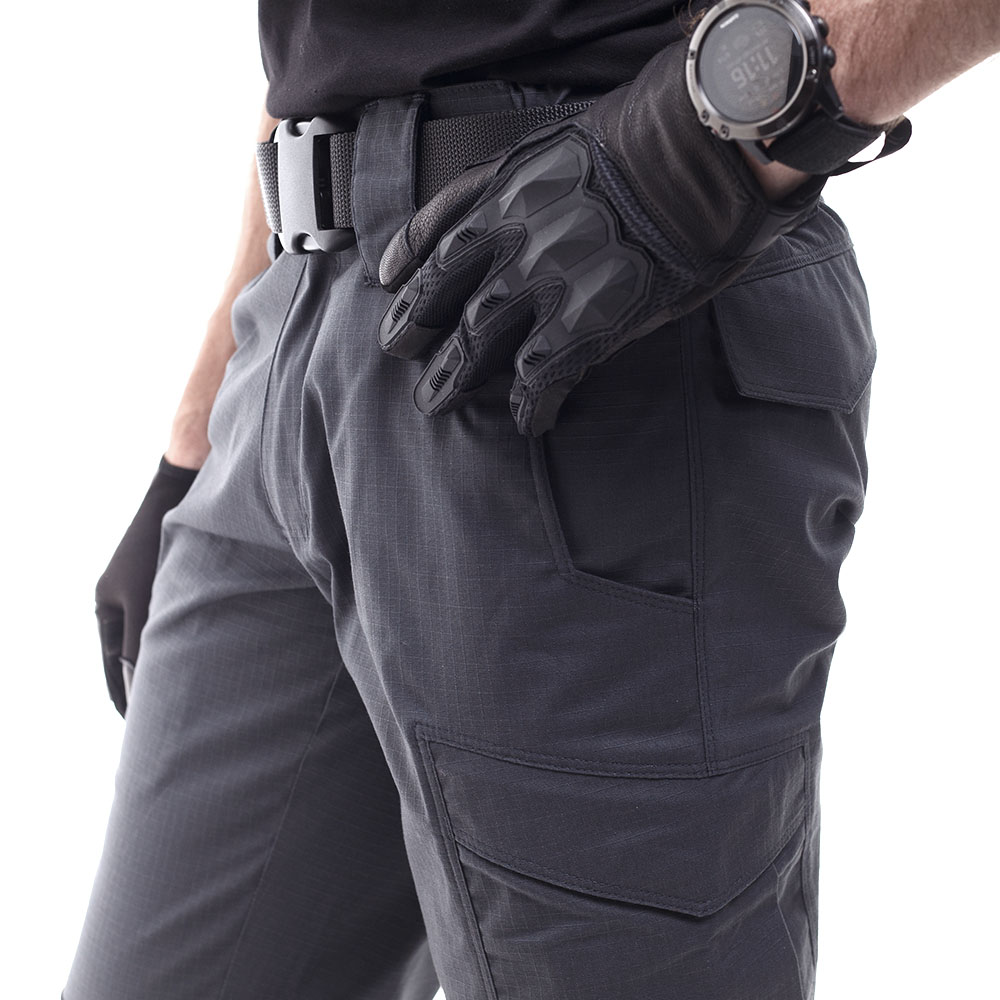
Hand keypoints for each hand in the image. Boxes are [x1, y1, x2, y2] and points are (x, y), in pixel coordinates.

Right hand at [94, 456, 198, 716]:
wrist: (180, 497)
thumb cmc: (157, 546)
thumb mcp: (144, 599)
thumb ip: (138, 641)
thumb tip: (137, 682)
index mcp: (108, 607)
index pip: (113, 663)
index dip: (124, 694)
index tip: (137, 725)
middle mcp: (126, 601)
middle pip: (133, 654)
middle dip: (146, 683)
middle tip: (164, 718)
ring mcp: (150, 592)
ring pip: (159, 639)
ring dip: (170, 663)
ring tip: (189, 695)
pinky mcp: (177, 583)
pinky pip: (179, 622)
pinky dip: (187, 641)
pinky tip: (207, 657)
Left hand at [377, 39, 827, 435]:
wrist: (701, 153)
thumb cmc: (650, 137)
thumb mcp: (563, 141)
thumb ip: (524, 179)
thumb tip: (515, 201)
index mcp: (501, 193)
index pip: (433, 234)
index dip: (405, 263)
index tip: (387, 283)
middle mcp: (509, 242)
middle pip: (440, 297)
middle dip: (412, 330)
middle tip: (399, 354)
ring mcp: (541, 287)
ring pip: (474, 344)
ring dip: (451, 378)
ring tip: (434, 402)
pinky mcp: (582, 327)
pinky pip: (541, 379)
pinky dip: (531, 407)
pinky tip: (530, 423)